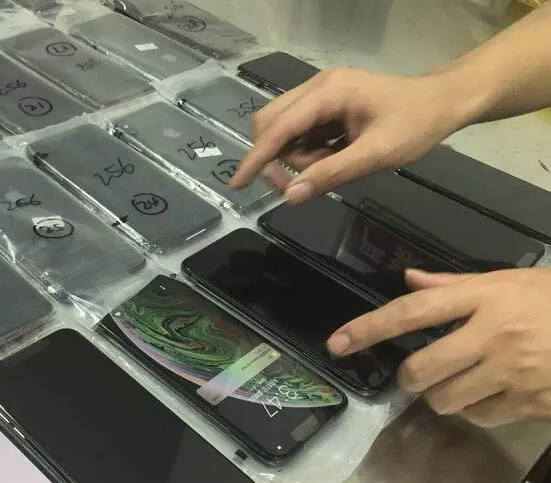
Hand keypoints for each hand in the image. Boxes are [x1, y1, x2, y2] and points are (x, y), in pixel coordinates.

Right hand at [230, 68, 475, 202]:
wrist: (445, 102)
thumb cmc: (416, 124)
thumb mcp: (377, 154)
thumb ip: (332, 173)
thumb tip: (291, 195)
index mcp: (328, 93)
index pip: (278, 127)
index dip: (256, 158)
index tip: (237, 184)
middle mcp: (317, 87)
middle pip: (270, 123)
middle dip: (277, 157)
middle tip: (299, 183)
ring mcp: (321, 94)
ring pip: (285, 130)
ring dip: (299, 156)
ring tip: (335, 164)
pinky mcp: (327, 104)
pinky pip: (301, 131)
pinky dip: (310, 150)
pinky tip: (337, 155)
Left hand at [326, 268, 550, 425]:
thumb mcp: (512, 280)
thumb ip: (456, 285)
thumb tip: (409, 280)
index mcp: (486, 297)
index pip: (412, 312)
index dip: (369, 328)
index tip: (338, 342)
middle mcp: (493, 334)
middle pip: (422, 367)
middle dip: (410, 375)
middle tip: (417, 371)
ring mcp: (512, 371)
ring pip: (446, 398)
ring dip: (441, 395)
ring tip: (459, 381)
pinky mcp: (529, 401)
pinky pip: (480, 416)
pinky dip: (476, 409)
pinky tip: (491, 392)